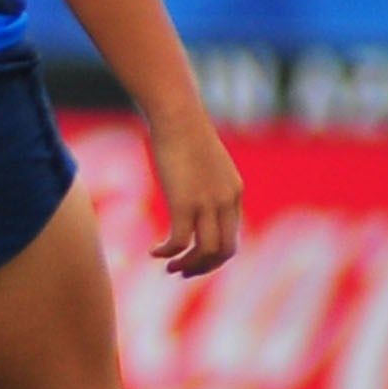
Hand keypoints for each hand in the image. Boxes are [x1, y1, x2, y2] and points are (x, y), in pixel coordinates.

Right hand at [145, 109, 241, 279]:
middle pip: (224, 251)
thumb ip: (201, 178)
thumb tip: (188, 183)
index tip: (191, 258)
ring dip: (187, 265)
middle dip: (203, 267)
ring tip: (168, 268)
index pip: (231, 236)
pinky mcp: (185, 202)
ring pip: (206, 251)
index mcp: (234, 193)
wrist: (178, 116)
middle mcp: (227, 202)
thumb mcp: (200, 159)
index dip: (213, 255)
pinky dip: (168, 252)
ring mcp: (208, 203)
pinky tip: (154, 252)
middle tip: (180, 272)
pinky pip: (180, 240)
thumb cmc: (183, 130)